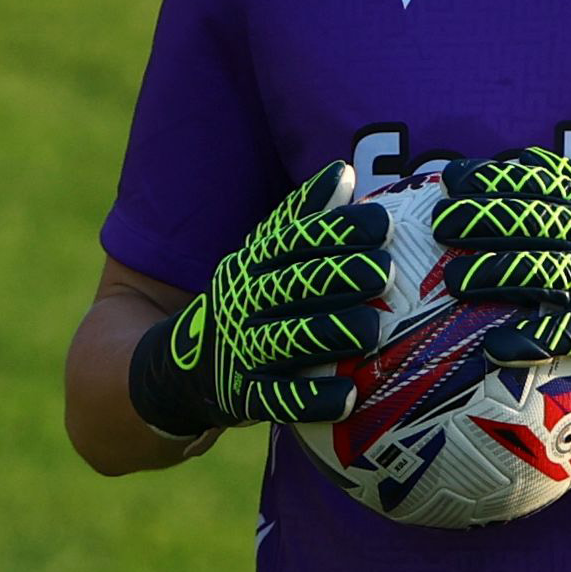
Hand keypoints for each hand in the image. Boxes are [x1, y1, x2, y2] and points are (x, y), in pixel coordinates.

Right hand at [126, 163, 397, 438]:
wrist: (184, 368)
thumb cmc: (249, 303)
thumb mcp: (264, 257)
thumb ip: (303, 219)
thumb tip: (344, 171)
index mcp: (252, 263)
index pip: (295, 240)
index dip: (338, 230)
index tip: (383, 222)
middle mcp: (243, 302)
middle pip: (293, 285)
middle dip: (339, 278)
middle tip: (386, 272)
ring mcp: (241, 350)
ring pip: (286, 340)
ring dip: (329, 333)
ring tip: (372, 330)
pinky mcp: (243, 396)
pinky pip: (278, 399)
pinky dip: (311, 399)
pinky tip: (348, 397)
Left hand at [431, 149, 570, 413]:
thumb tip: (507, 197)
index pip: (546, 179)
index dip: (496, 176)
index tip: (453, 176)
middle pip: (538, 220)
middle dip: (483, 219)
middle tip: (439, 223)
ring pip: (548, 272)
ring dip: (496, 274)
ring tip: (453, 281)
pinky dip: (532, 338)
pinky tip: (496, 346)